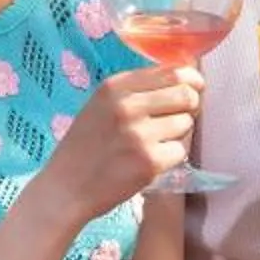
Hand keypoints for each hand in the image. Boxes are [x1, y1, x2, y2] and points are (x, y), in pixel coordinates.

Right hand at [36, 63, 200, 219]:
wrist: (65, 188)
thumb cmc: (85, 147)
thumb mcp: (101, 106)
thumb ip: (136, 90)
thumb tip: (183, 77)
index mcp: (115, 86)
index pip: (171, 71)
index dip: (190, 80)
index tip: (194, 88)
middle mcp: (127, 106)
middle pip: (186, 94)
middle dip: (191, 106)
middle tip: (180, 118)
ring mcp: (139, 134)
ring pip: (185, 123)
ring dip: (178, 134)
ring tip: (154, 144)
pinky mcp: (149, 162)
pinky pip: (180, 151)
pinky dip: (170, 158)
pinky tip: (150, 162)